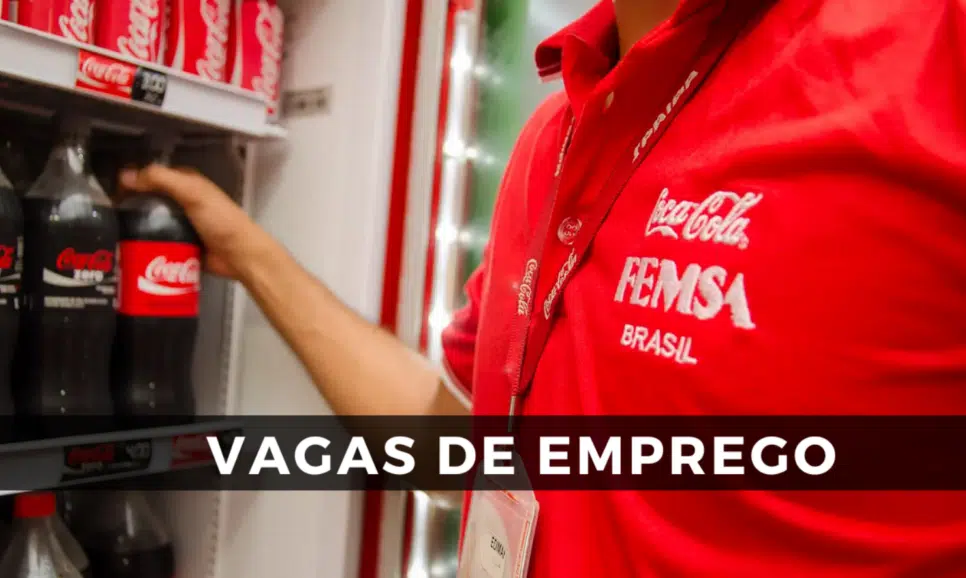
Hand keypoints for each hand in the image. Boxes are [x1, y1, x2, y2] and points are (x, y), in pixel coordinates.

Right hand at [118, 164, 265, 279]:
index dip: (134, 182)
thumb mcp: (192, 193)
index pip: (154, 177)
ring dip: (136, 230)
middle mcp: (183, 202)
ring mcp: (182, 226)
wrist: (240, 256)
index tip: (112, 193)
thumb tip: (126, 175)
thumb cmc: (221, 220)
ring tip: (113, 236)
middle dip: (131, 209)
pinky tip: (129, 252)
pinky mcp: (182, 247)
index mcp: (187, 184)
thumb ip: (161, 180)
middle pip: (150, 202)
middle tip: (109, 218)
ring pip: (152, 224)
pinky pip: (159, 244)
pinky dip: (146, 247)